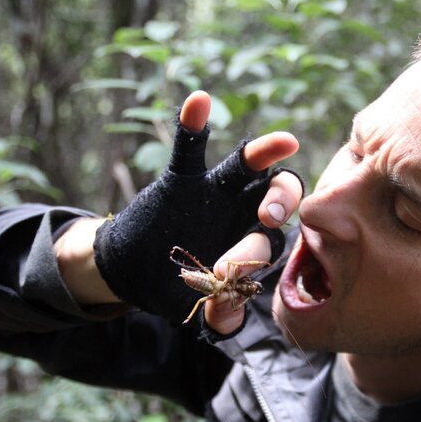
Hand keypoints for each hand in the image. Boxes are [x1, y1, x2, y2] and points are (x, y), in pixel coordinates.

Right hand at [93, 90, 302, 327]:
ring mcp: (216, 192)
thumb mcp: (197, 307)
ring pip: (246, 165)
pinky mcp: (182, 179)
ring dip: (264, 154)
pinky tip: (199, 100)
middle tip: (270, 214)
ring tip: (284, 142)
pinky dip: (193, 124)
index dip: (258, 253)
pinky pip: (189, 148)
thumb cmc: (180, 287)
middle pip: (279, 194)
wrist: (137, 268)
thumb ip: (218, 315)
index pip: (274, 241)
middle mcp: (244, 212)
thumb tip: (227, 321)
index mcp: (255, 242)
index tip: (231, 271)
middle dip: (283, 199)